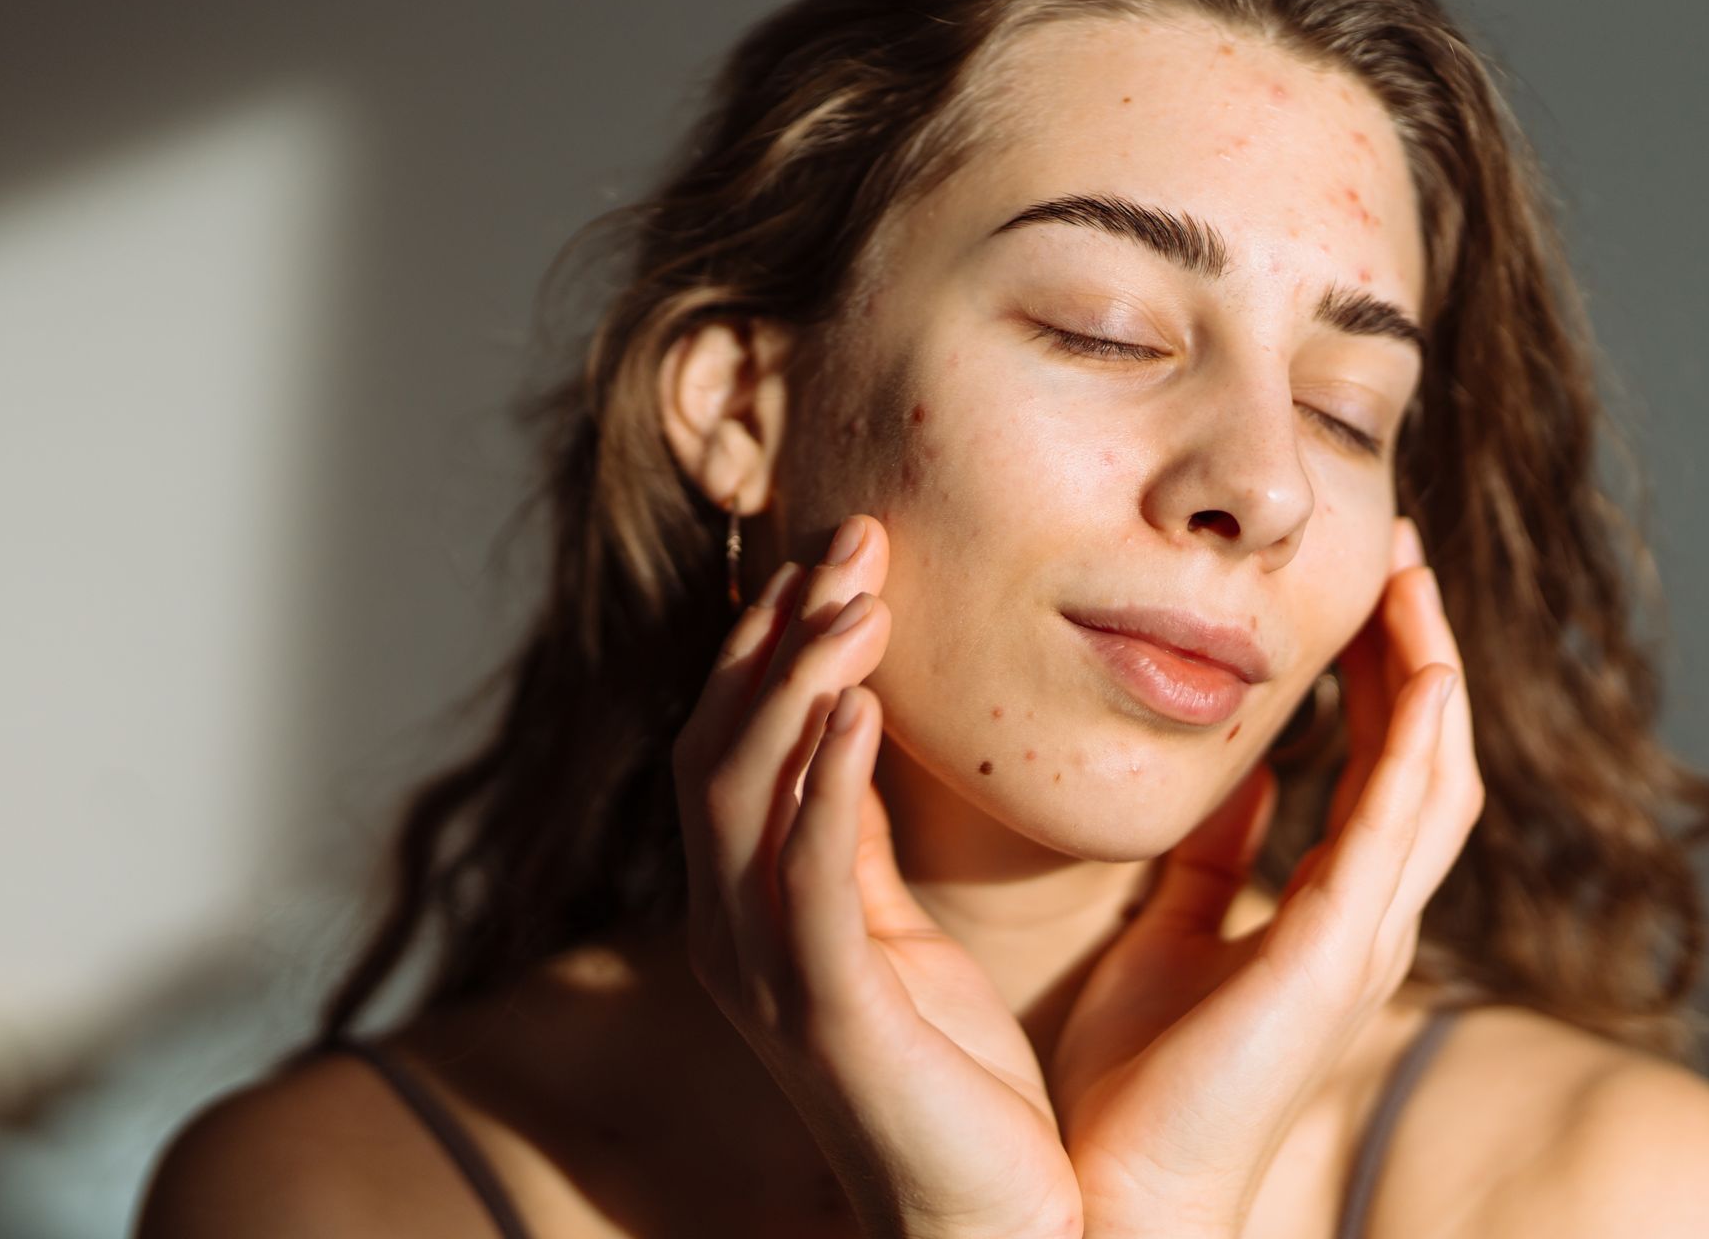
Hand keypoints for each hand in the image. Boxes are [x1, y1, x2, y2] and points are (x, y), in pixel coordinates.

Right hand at [671, 513, 1082, 1238]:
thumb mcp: (897, 932)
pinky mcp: (829, 1017)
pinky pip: (809, 881)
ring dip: (796, 682)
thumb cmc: (953, 1077)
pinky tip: (863, 706)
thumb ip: (857, 838)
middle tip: (854, 537)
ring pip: (744, 795)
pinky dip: (824, 784)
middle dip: (778, 635)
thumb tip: (854, 723)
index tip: (839, 548)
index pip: (732, 741)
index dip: (769, 640)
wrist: (989, 1221)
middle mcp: (734, 933)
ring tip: (860, 595)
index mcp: (751, 907)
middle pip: (719, 746)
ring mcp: (769, 977)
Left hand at [1048, 516, 1485, 1236]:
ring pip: (1433, 772)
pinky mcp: (1340, 949)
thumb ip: (1211, 859)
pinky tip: (1414, 659)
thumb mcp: (1170, 933)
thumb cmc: (1138, 1078)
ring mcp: (1366, 934)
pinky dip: (1418, 732)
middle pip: (1424, 756)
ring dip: (1430, 668)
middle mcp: (1365, 917)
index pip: (1379, 769)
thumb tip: (1238, 776)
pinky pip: (1399, 818)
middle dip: (1418, 652)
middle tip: (1400, 553)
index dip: (1380, 678)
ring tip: (1407, 573)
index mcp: (1325, 912)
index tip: (1361, 592)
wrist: (1119, 1189)